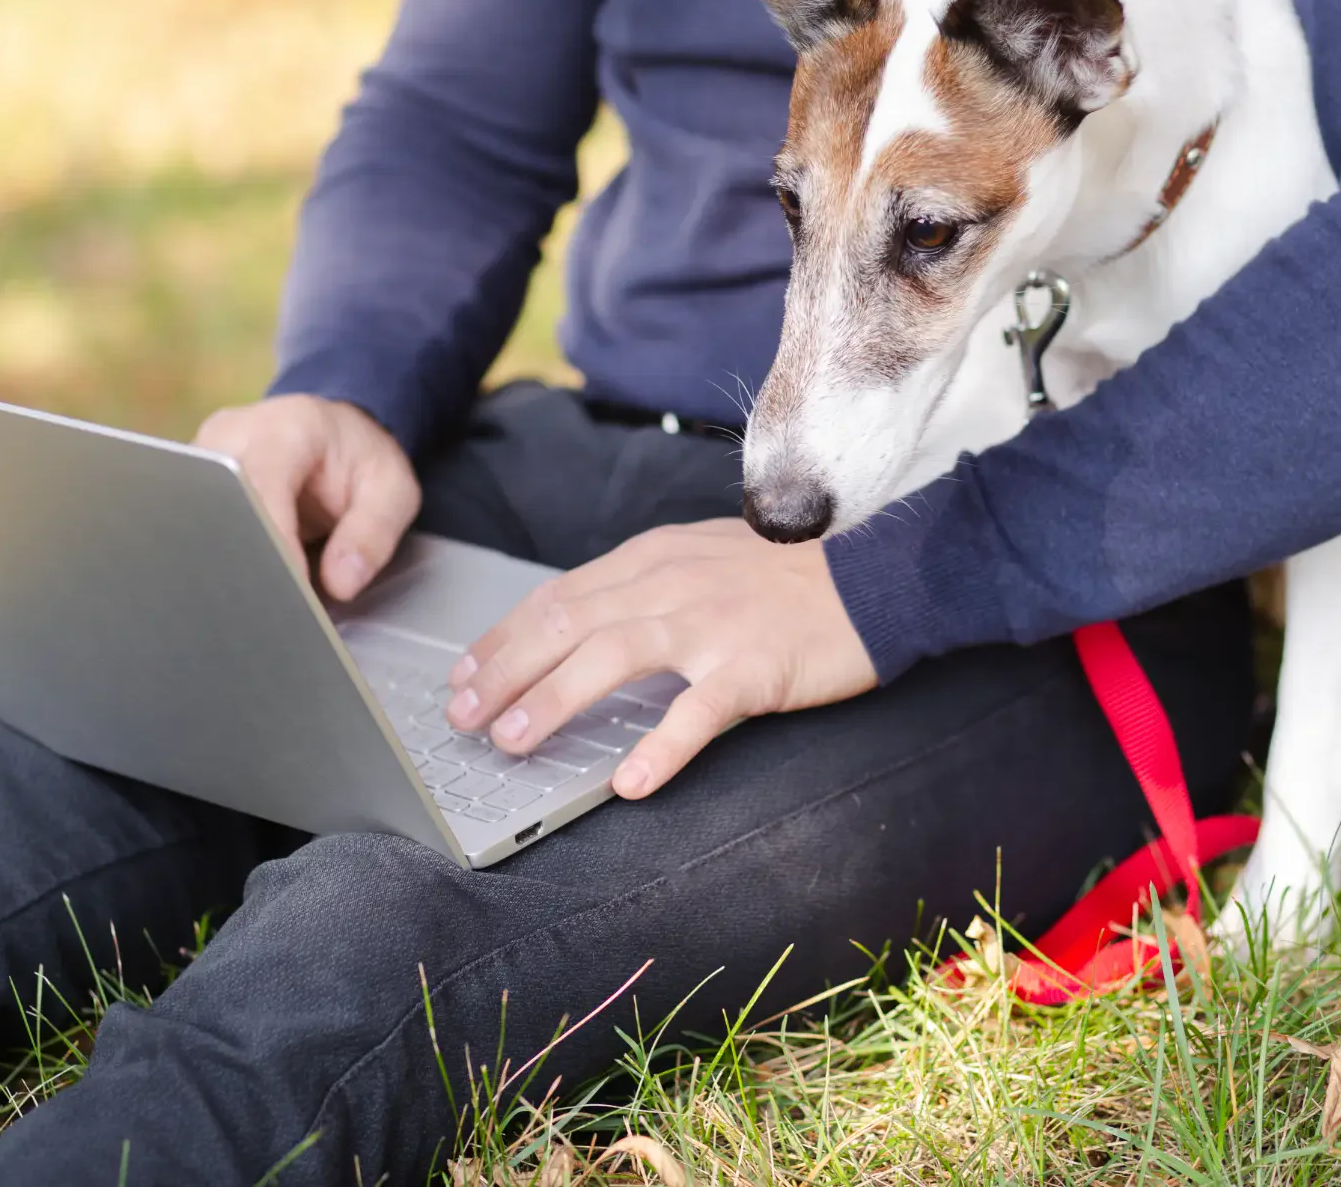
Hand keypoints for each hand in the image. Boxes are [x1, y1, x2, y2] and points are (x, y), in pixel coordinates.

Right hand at [193, 394, 418, 600]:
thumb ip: (373, 533)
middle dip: (243, 558)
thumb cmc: (362, 459)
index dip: (273, 539)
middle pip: (218, 502)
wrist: (334, 435)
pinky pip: (193, 524)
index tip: (291, 587)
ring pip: (196, 517)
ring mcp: (202, 458)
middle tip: (272, 608)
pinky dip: (217, 557)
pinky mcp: (189, 483)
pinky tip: (240, 587)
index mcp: (287, 428)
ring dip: (226, 561)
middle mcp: (232, 435)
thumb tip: (340, 585)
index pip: (263, 483)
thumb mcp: (393, 490)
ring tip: (258, 600)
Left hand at [443, 518, 875, 797]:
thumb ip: (644, 586)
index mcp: (654, 559)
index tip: (461, 676)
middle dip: (502, 673)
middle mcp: (671, 585)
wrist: (880, 576)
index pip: (556, 598)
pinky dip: (661, 747)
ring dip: (552, 702)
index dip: (501, 640)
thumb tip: (581, 627)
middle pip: (565, 625)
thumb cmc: (790, 577)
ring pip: (610, 657)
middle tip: (460, 717)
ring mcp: (711, 625)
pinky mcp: (753, 667)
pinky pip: (698, 712)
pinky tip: (631, 782)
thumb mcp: (703, 558)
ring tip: (512, 742)